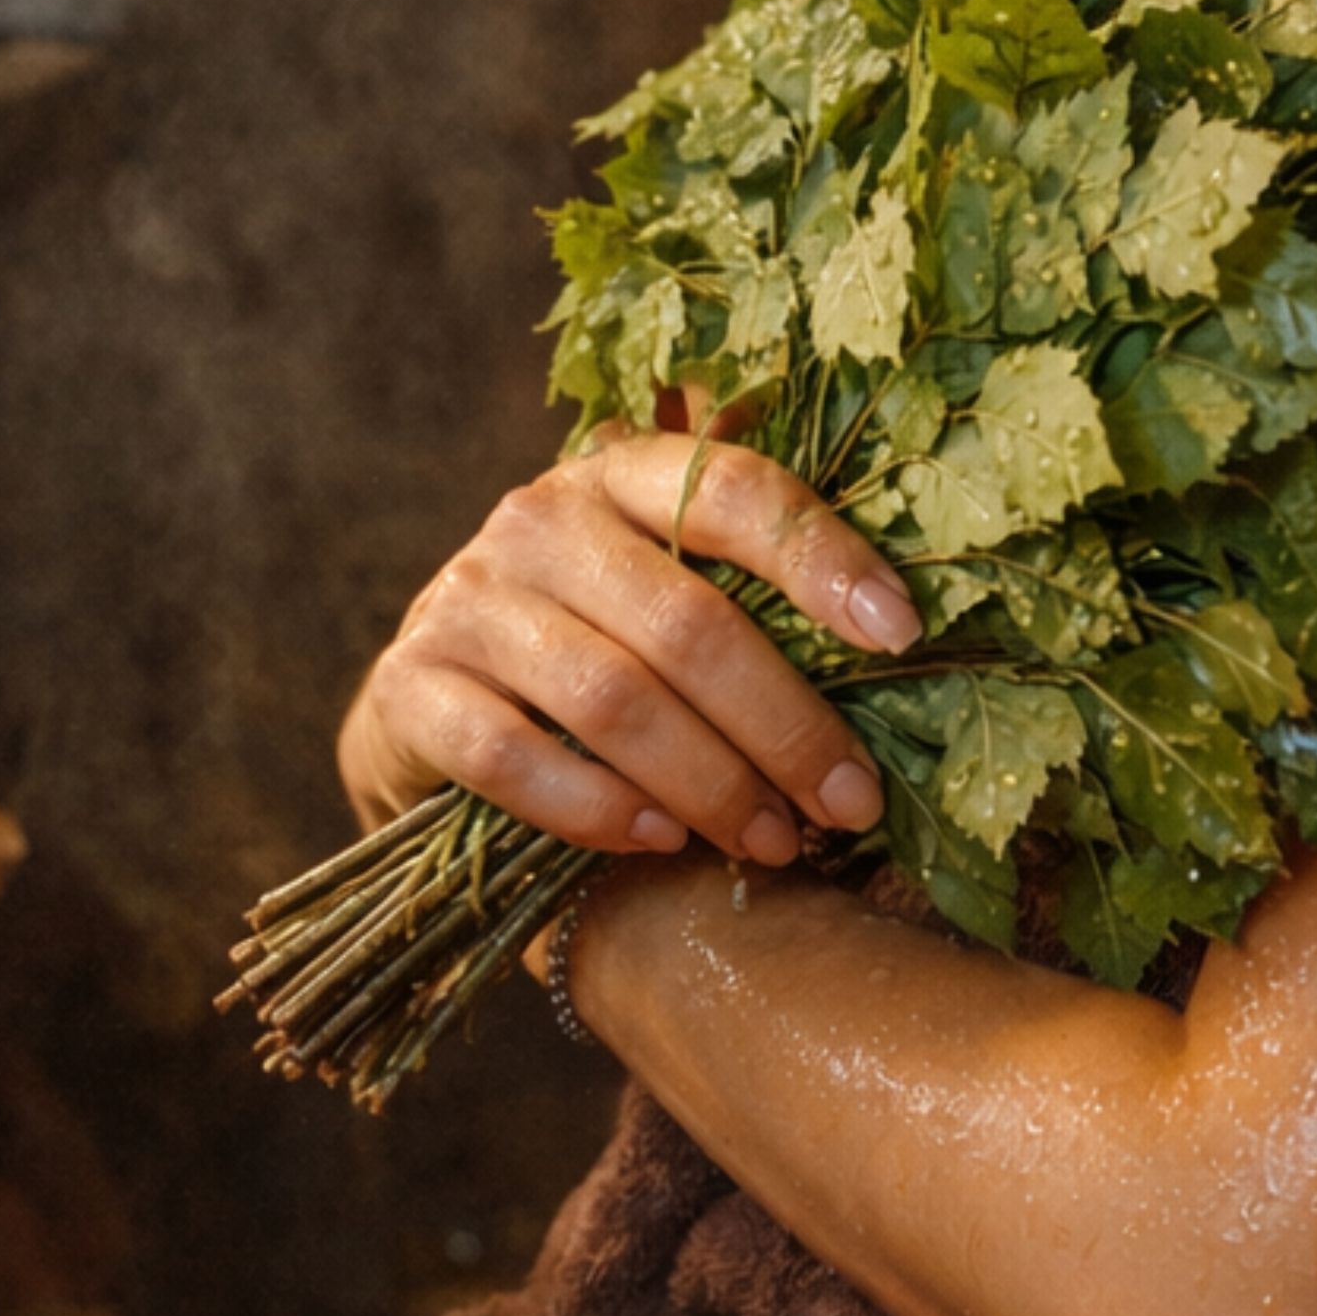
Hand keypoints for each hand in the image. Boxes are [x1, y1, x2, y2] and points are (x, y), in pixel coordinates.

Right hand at [342, 429, 922, 865]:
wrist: (430, 714)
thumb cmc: (595, 650)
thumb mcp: (661, 588)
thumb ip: (749, 584)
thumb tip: (904, 630)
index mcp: (620, 473)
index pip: (732, 488)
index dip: (821, 555)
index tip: (903, 631)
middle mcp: (539, 517)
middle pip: (686, 621)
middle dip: (782, 723)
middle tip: (848, 804)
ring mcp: (467, 597)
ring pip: (611, 699)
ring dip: (708, 783)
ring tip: (771, 842)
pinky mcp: (411, 685)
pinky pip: (514, 758)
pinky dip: (596, 809)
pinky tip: (658, 841)